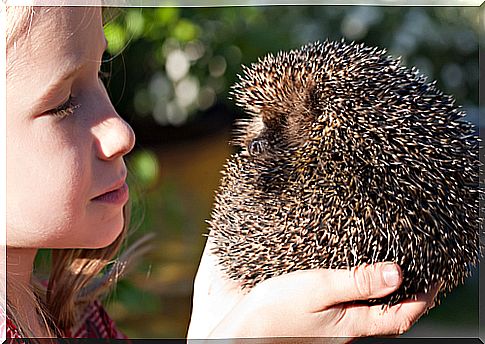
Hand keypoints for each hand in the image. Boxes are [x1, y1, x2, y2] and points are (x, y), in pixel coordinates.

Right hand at [187, 239, 437, 341]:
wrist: (244, 332)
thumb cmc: (276, 312)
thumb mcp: (318, 289)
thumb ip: (356, 282)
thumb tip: (396, 275)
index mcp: (352, 323)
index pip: (400, 315)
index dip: (423, 300)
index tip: (437, 280)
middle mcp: (347, 330)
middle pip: (390, 317)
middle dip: (410, 299)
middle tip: (421, 276)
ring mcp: (333, 329)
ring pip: (372, 314)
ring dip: (388, 297)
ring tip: (394, 275)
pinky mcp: (319, 323)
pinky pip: (353, 311)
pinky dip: (365, 297)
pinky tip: (355, 284)